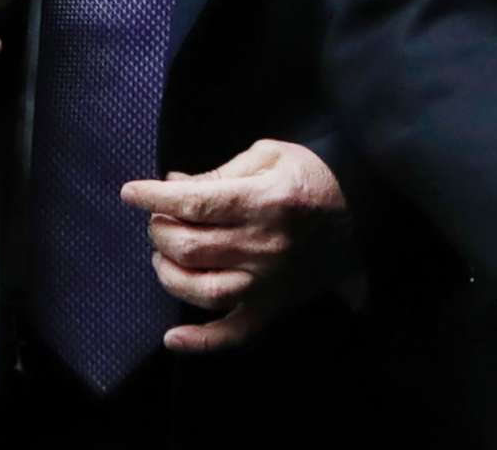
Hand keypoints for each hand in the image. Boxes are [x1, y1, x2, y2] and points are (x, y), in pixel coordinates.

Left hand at [121, 139, 349, 353]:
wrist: (365, 210)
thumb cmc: (314, 174)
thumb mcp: (269, 155)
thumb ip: (221, 172)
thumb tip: (174, 183)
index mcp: (264, 200)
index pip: (195, 202)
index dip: (155, 197)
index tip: (130, 192)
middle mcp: (264, 245)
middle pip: (191, 246)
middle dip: (160, 231)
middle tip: (158, 220)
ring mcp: (269, 282)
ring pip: (202, 290)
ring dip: (169, 273)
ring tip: (163, 257)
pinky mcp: (275, 307)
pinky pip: (234, 334)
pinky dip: (200, 342)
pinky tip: (173, 338)